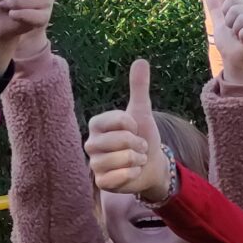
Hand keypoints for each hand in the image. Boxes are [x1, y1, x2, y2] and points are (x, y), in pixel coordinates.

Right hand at [85, 58, 173, 201]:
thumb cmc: (143, 136)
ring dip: (137, 160)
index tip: (134, 129)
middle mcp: (90, 143)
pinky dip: (132, 174)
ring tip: (135, 159)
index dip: (134, 126)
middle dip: (138, 144)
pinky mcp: (100, 181)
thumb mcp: (142, 111)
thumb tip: (141, 60)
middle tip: (137, 147)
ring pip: (122, 159)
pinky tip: (131, 173)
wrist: (151, 164)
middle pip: (121, 140)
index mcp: (96, 124)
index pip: (120, 120)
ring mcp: (94, 163)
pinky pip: (118, 177)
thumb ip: (139, 87)